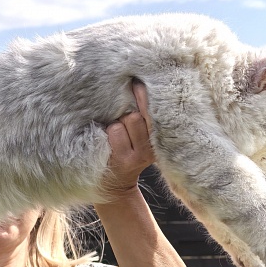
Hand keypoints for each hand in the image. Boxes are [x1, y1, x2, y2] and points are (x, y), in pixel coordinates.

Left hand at [103, 82, 154, 196]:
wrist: (115, 186)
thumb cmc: (126, 154)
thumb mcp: (140, 140)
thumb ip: (142, 119)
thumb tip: (134, 85)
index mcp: (159, 141)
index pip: (154, 113)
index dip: (145, 95)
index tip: (137, 80)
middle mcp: (150, 149)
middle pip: (137, 116)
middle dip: (125, 111)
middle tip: (119, 114)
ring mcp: (135, 156)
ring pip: (123, 122)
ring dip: (115, 124)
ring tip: (114, 132)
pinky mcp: (121, 161)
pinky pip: (113, 133)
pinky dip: (108, 133)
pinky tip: (107, 141)